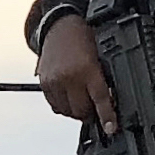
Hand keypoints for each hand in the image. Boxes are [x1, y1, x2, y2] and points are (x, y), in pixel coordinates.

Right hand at [36, 15, 117, 136]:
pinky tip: (69, 97)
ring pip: (67, 111)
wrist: (58, 25)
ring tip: (81, 101)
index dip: (106, 116)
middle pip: (81, 110)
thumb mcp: (98, 54)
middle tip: (95, 110)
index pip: (100, 99)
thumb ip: (101, 77)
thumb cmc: (81, 37)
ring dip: (76, 111)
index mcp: (87, 68)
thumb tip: (109, 99)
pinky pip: (55, 106)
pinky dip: (64, 106)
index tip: (110, 128)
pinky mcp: (44, 85)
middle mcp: (69, 77)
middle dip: (90, 113)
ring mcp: (55, 82)